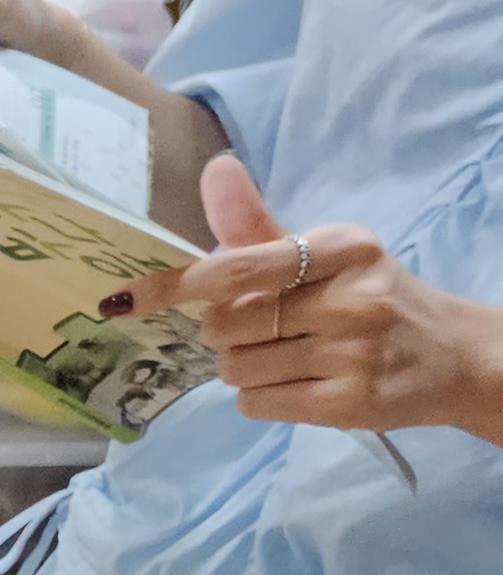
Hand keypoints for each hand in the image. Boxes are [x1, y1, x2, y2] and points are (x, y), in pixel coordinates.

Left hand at [103, 158, 502, 439]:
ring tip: (290, 357)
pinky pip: (255, 404)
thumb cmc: (370, 298)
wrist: (452, 356)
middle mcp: (349, 297)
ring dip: (244, 368)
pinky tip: (299, 384)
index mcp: (341, 248)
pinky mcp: (347, 403)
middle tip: (265, 329)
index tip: (122, 299)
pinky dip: (260, 398)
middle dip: (224, 332)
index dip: (172, 287)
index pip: (234, 269)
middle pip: (223, 325)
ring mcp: (350, 352)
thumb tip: (215, 170)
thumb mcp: (325, 254)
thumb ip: (258, 227)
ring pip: (235, 369)